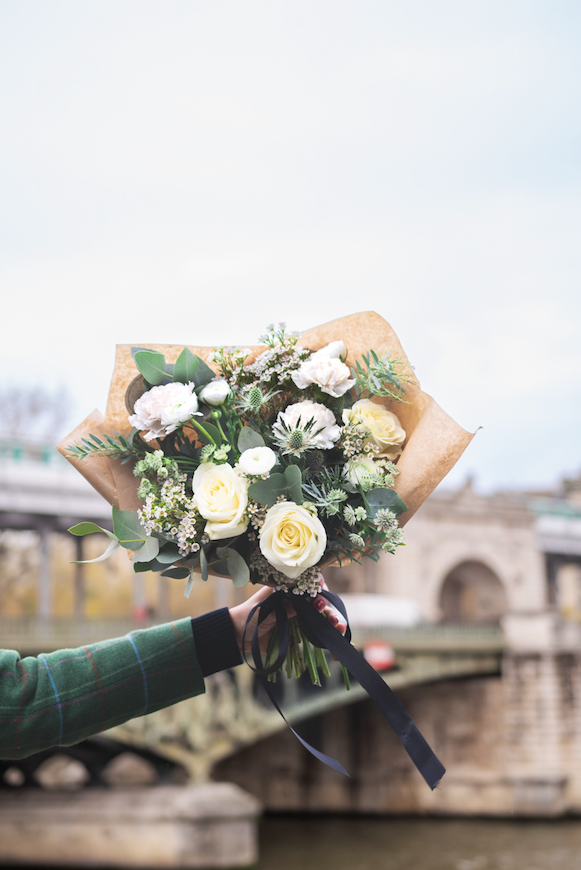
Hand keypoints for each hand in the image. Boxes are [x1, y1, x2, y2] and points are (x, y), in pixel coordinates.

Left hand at [228, 577, 346, 653]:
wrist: (239, 635)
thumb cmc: (250, 615)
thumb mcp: (266, 609)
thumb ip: (285, 607)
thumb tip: (305, 604)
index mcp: (287, 587)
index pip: (308, 581)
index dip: (317, 585)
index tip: (321, 592)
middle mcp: (296, 599)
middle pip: (317, 598)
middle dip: (327, 605)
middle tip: (329, 613)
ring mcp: (298, 614)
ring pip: (320, 614)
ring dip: (331, 618)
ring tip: (338, 626)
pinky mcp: (298, 629)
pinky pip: (315, 629)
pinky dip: (326, 631)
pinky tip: (336, 632)